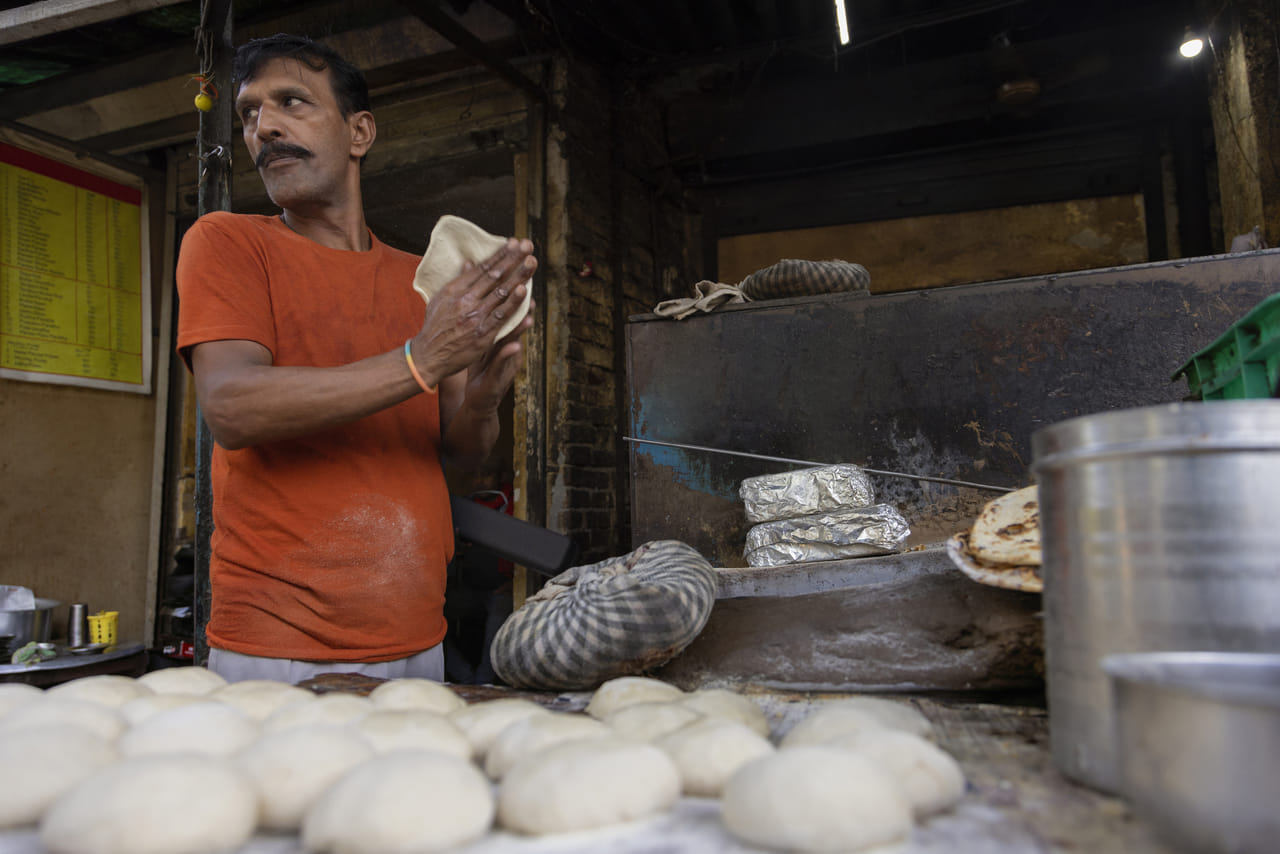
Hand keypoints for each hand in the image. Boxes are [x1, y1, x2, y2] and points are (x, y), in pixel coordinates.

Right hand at [410, 238, 536, 385]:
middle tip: (528, 246)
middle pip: (494, 276)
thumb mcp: (441, 299)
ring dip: (518, 276)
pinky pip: (501, 315)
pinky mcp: (482, 333)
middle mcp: (465, 300)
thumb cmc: (436, 327)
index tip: (513, 243)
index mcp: (455, 289)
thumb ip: (458, 281)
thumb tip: (469, 262)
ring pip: (501, 292)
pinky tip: (524, 291)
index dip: (500, 255)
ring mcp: (475, 316)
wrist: (429, 355)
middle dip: (513, 259)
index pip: (482, 268)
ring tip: (531, 263)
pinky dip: (513, 303)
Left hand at [462, 298, 536, 411]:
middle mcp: (507, 348)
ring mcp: (506, 363)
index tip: (515, 280)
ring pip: (513, 343)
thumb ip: (482, 321)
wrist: (479, 400)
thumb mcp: (479, 341)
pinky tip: (515, 347)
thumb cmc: (479, 367)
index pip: (504, 314)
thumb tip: (477, 296)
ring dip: (521, 330)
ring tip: (528, 318)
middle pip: (514, 324)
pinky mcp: (499, 378)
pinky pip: (503, 365)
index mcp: (499, 337)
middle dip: (522, 307)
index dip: (509, 298)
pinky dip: (508, 355)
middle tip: (529, 290)